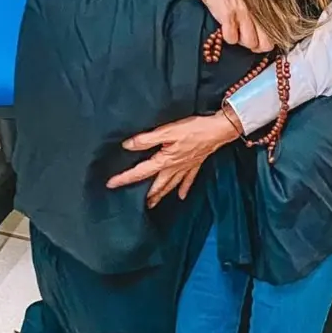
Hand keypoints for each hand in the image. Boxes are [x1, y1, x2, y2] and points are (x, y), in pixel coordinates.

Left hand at [106, 112, 239, 207]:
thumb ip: (146, 139)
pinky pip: (188, 179)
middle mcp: (174, 167)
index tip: (111, 184)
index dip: (125, 178)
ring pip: (171, 185)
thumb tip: (127, 146)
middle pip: (157, 184)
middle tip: (137, 203)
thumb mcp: (167, 131)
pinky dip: (184, 188)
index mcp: (165, 160)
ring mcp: (186, 167)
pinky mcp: (196, 163)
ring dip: (161, 194)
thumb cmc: (194, 129)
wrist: (219, 130)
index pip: (140, 171)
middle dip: (147, 194)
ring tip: (153, 203)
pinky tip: (182, 196)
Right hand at [194, 0, 273, 52]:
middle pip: (266, 42)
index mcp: (265, 1)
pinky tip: (225, 28)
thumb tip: (264, 14)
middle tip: (250, 40)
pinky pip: (232, 38)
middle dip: (258, 45)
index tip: (262, 37)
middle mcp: (257, 8)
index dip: (268, 37)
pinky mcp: (228, 16)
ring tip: (236, 32)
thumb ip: (260, 0)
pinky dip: (228, 36)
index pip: (276, 29)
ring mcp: (243, 13)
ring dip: (242, 40)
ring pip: (250, 43)